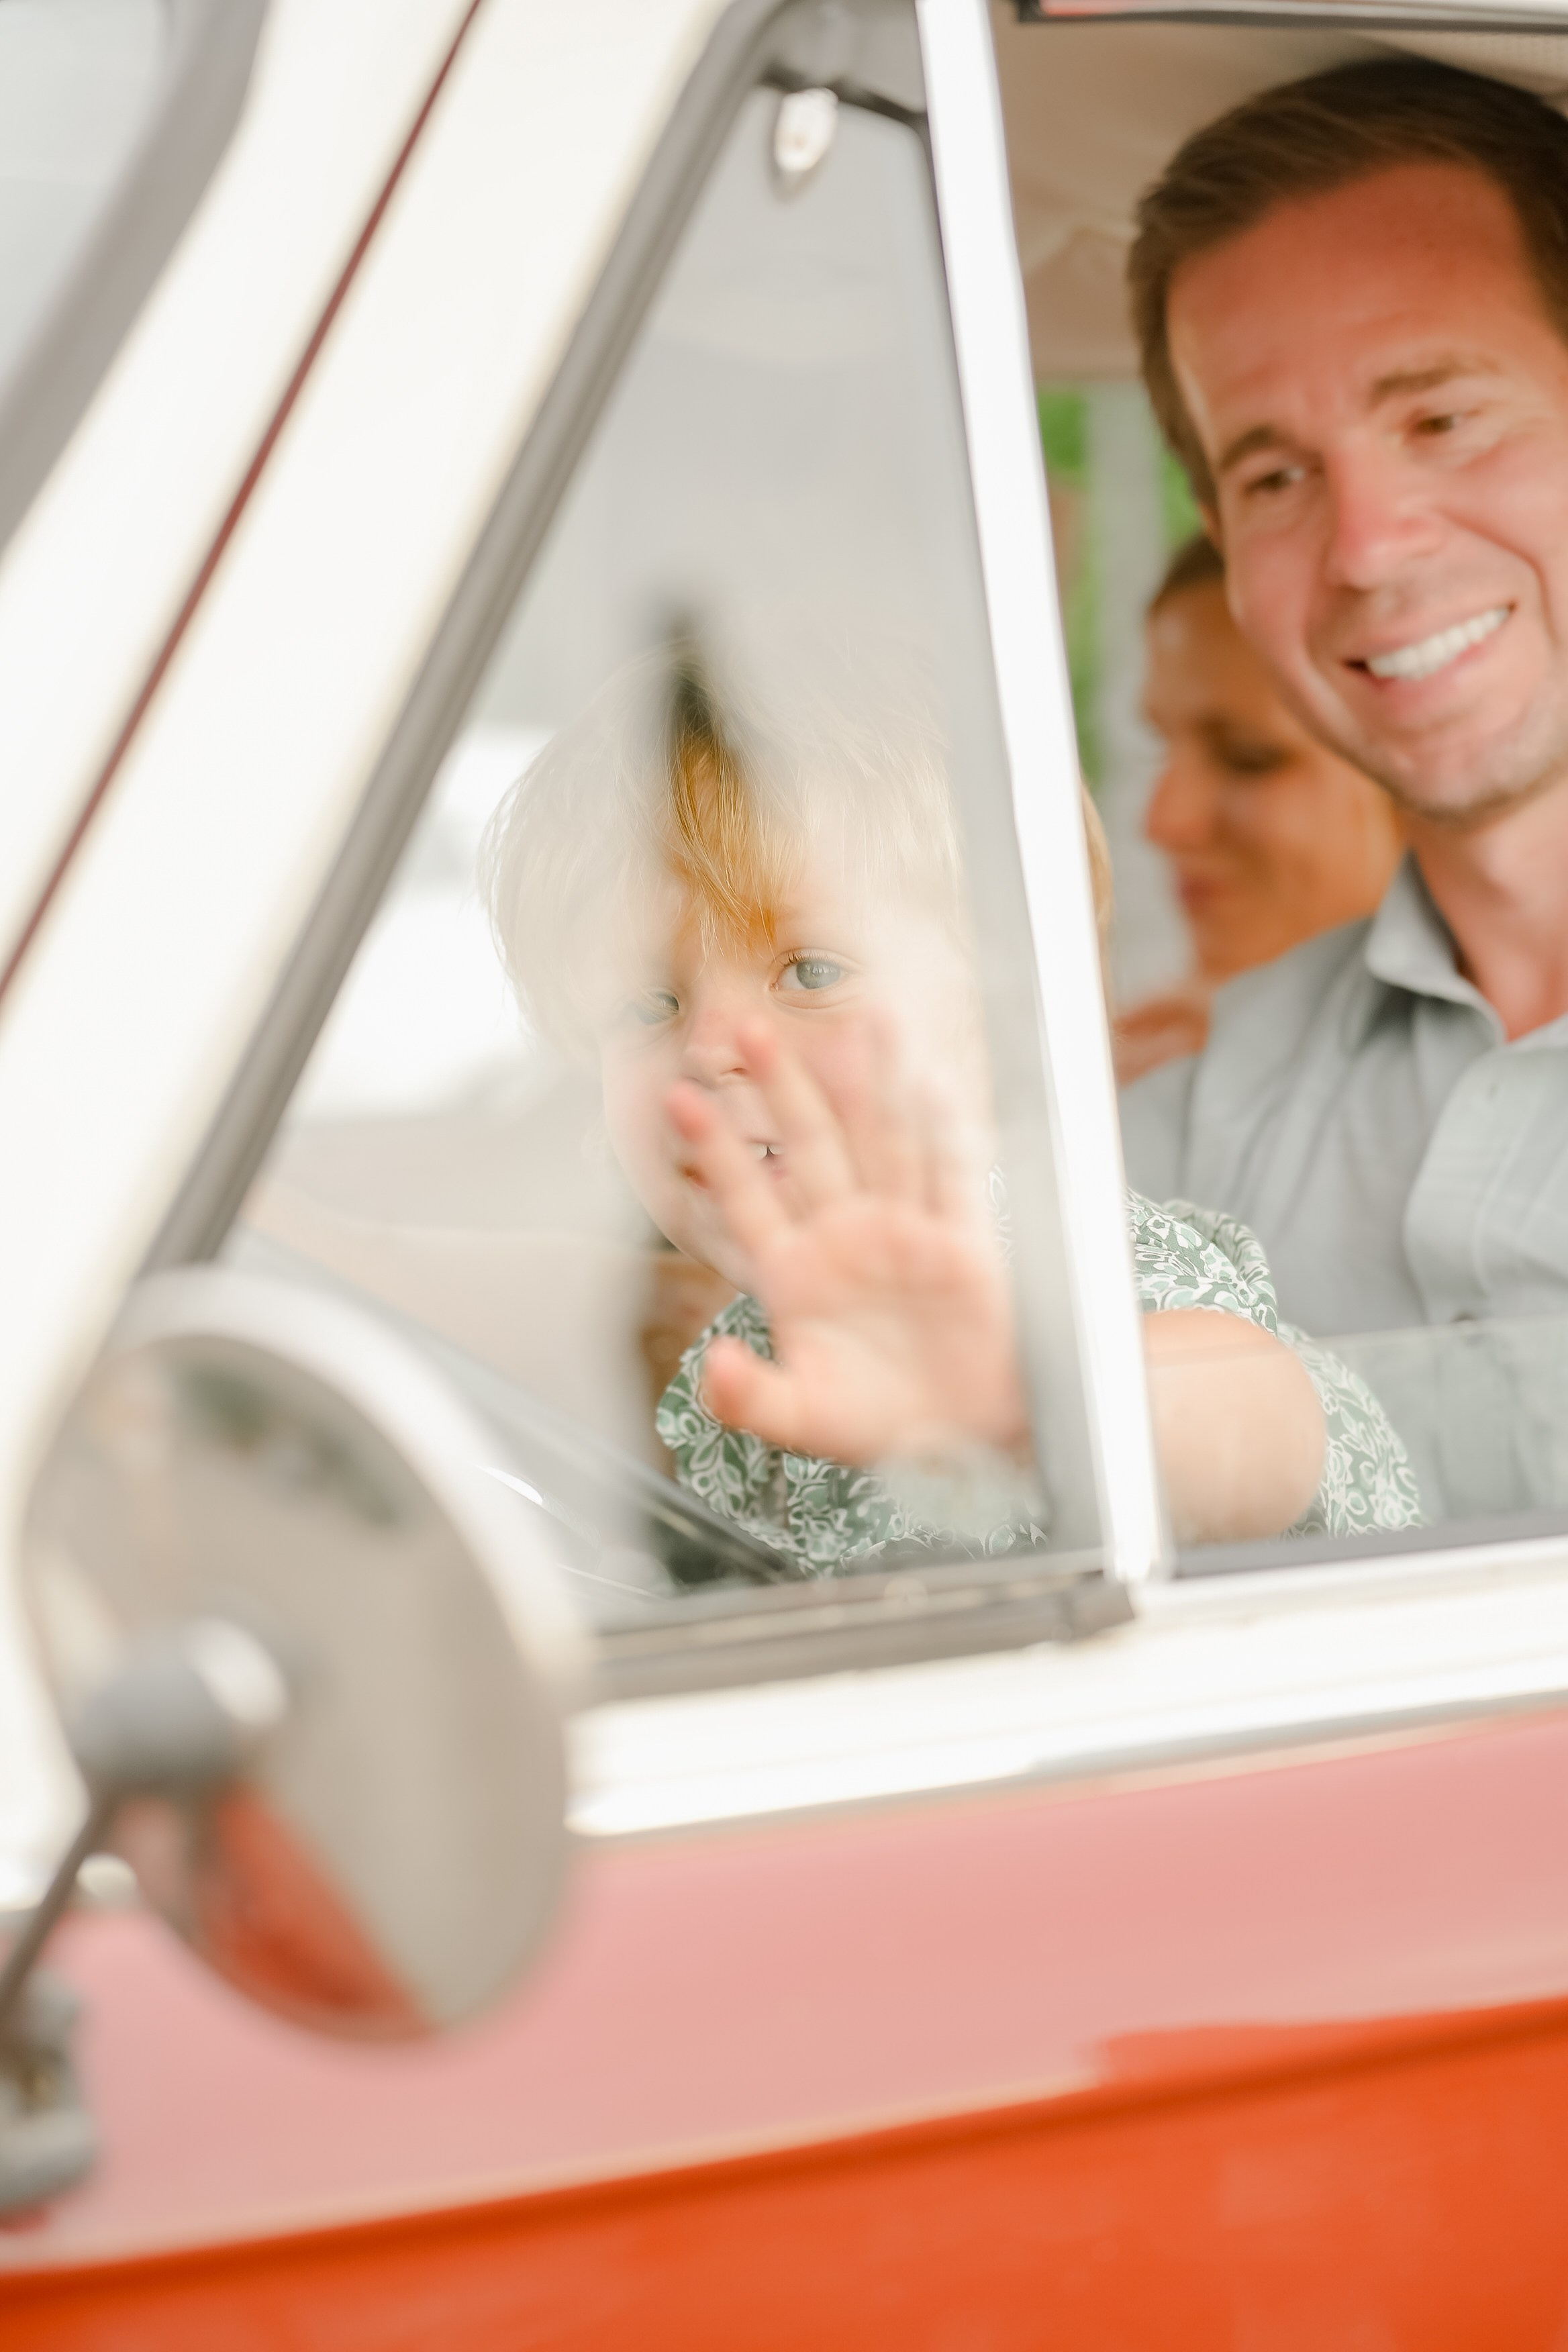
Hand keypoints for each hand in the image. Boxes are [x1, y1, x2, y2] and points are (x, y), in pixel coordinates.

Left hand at [666, 1022, 1026, 1465]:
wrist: (965, 1441)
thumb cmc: (883, 1426)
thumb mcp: (804, 1417)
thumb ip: (752, 1396)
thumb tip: (709, 1371)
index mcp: (796, 1274)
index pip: (746, 1196)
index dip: (715, 1149)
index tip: (677, 1099)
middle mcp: (845, 1239)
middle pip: (808, 1147)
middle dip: (780, 1088)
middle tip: (747, 1029)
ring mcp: (903, 1233)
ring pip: (879, 1143)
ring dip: (866, 1085)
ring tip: (854, 1021)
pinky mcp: (959, 1242)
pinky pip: (949, 1177)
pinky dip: (943, 1131)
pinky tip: (929, 1082)